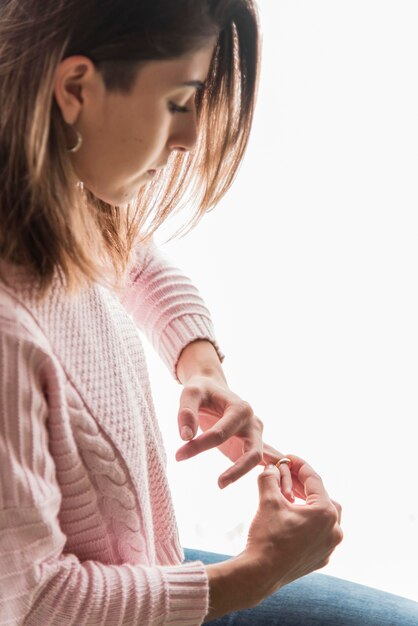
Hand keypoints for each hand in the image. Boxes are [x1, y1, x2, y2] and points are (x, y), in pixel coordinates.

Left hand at [175, 375, 294, 497]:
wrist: (212, 387)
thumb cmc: (201, 390)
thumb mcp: (190, 393)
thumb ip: (186, 412)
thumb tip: (185, 437)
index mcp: (240, 408)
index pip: (221, 433)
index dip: (199, 446)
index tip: (178, 455)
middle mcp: (253, 422)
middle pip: (252, 451)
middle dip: (236, 470)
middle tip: (217, 484)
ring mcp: (255, 435)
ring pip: (257, 459)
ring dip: (245, 474)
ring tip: (221, 485)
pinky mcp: (250, 445)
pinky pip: (261, 462)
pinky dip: (269, 475)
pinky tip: (274, 492)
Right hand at [204, 455, 342, 619]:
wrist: (260, 573)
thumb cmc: (267, 535)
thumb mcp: (268, 500)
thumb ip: (270, 477)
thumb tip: (271, 468)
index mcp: (325, 512)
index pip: (314, 480)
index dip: (299, 465)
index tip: (288, 458)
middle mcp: (334, 529)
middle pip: (323, 497)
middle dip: (306, 485)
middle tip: (290, 475)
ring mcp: (329, 546)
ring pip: (324, 516)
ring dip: (309, 504)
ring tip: (292, 496)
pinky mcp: (321, 558)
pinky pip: (320, 533)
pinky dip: (309, 523)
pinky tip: (293, 519)